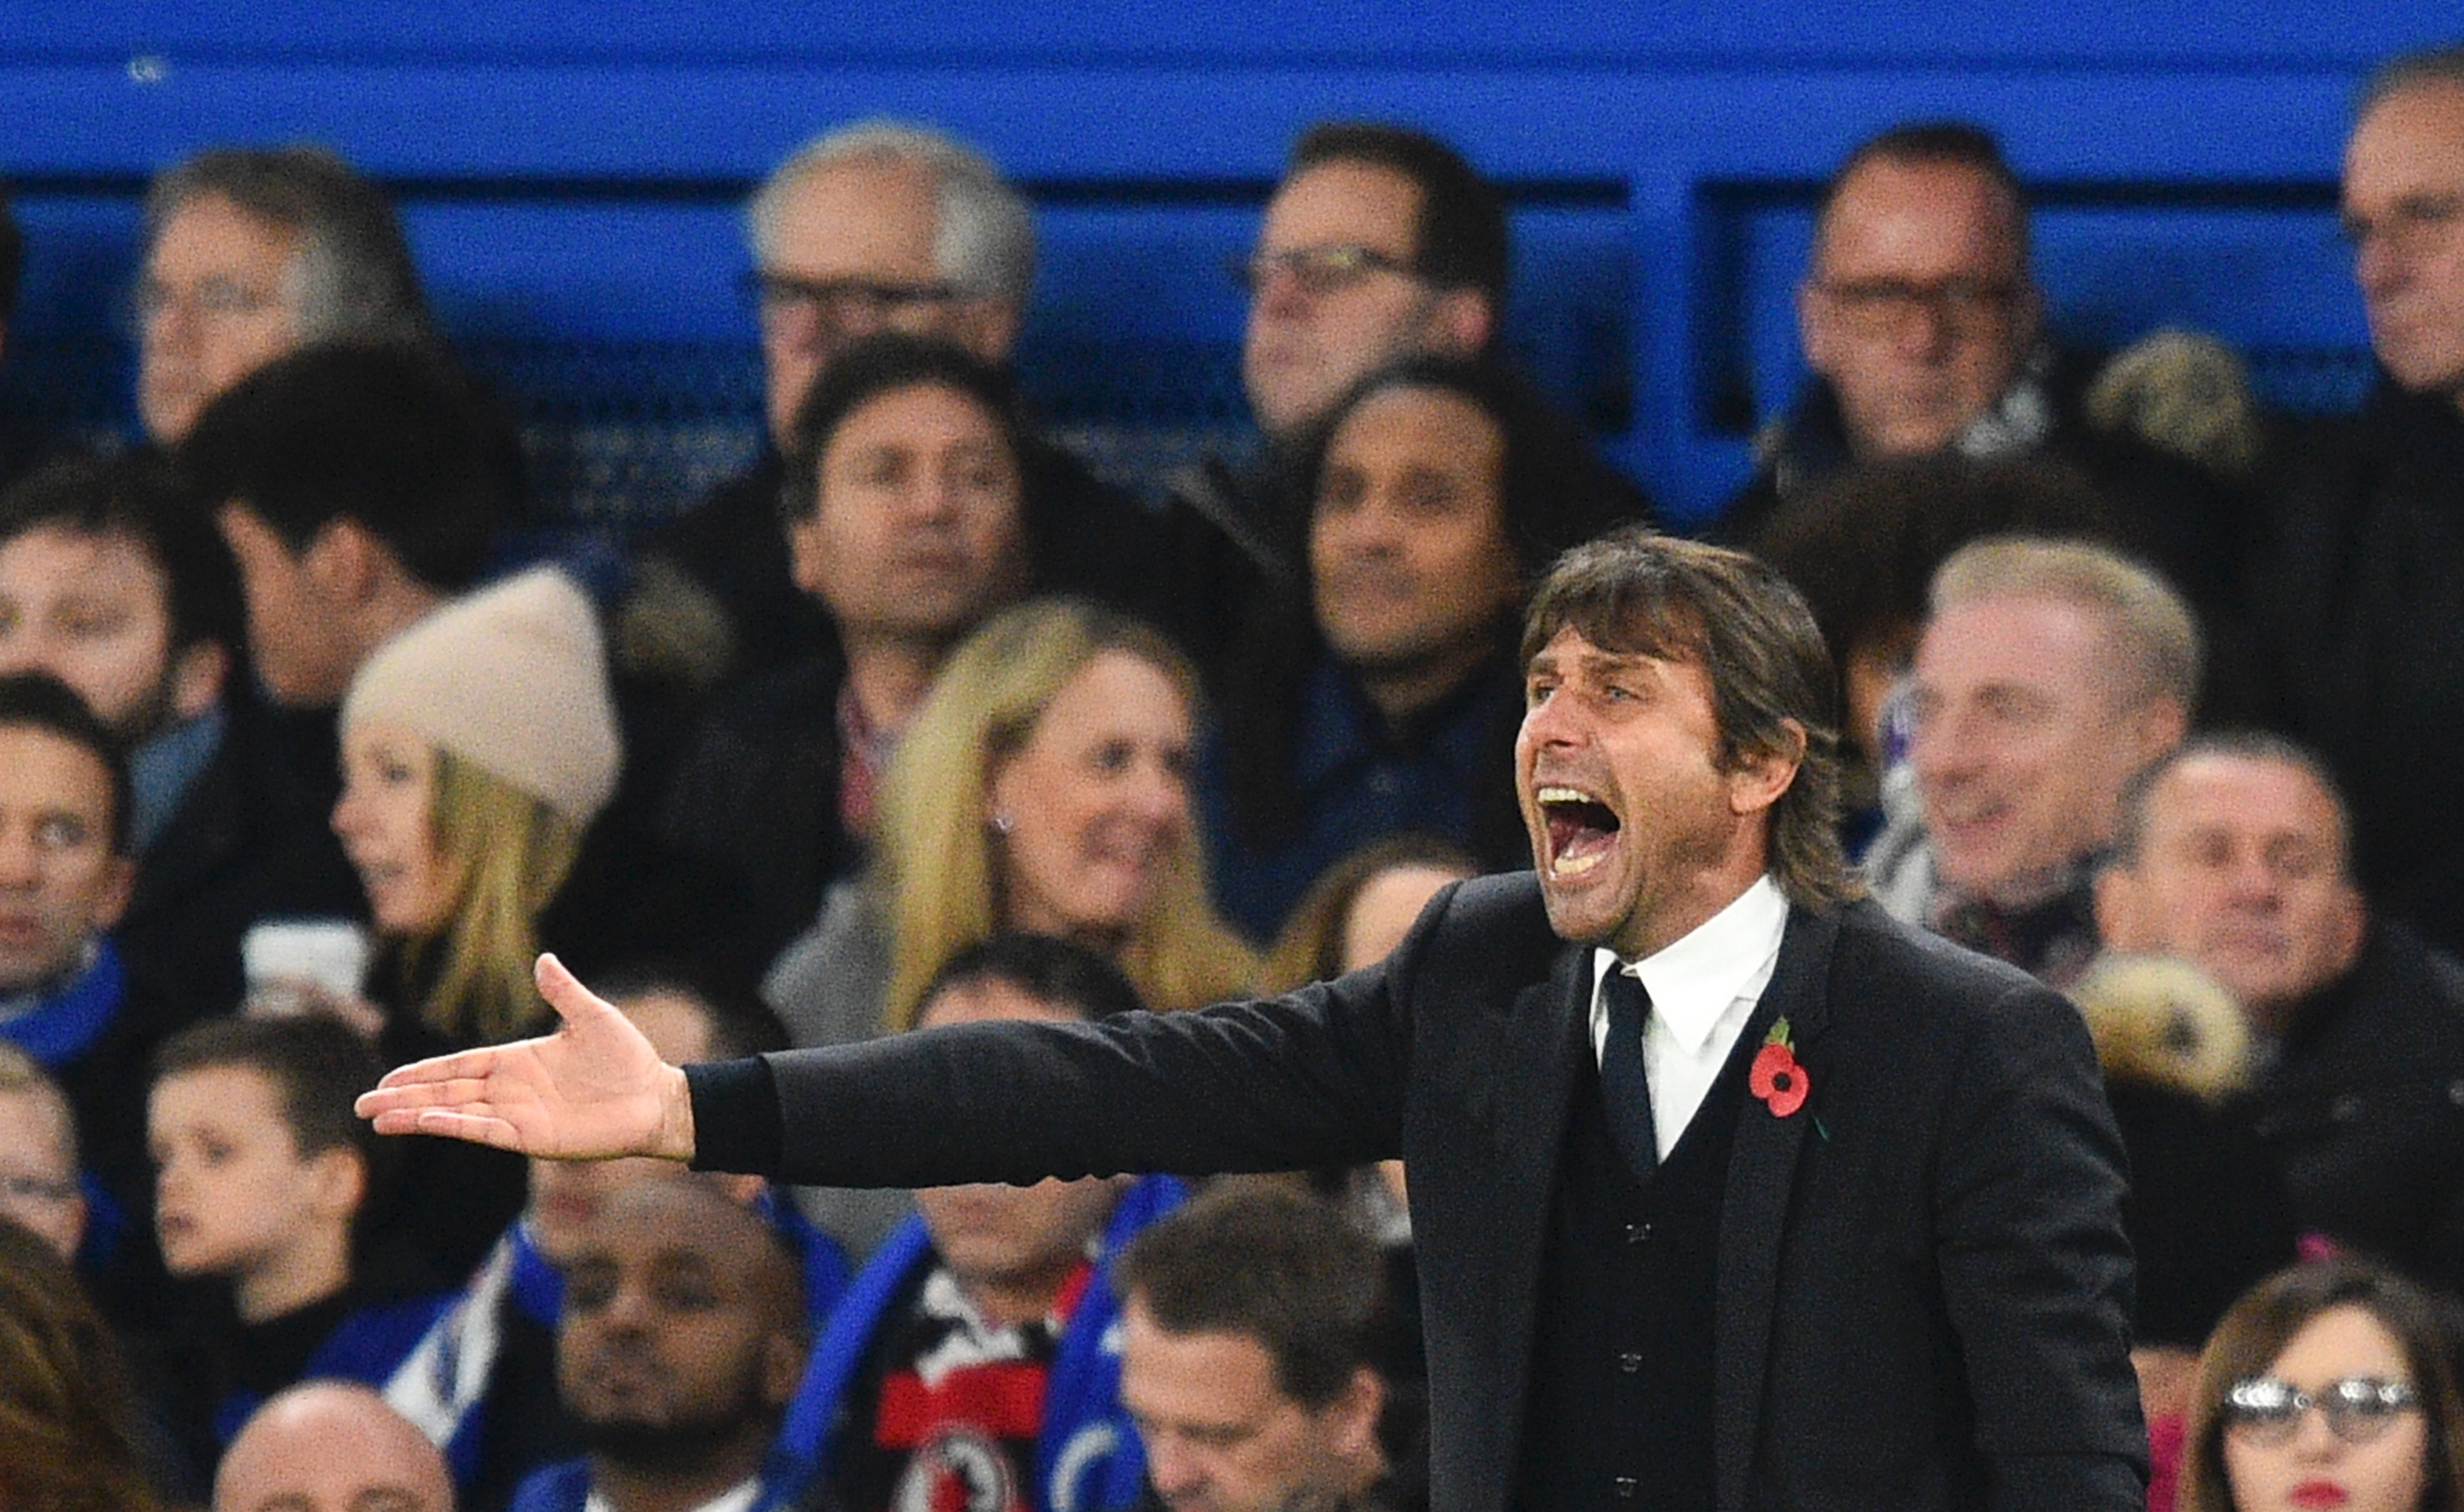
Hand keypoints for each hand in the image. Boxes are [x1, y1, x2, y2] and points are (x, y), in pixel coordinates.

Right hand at [354, 954, 695, 1161]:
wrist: (656, 1097)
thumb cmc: (628, 1058)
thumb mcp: (593, 1016)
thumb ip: (563, 992)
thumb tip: (544, 959)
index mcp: (518, 1061)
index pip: (459, 1066)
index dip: (423, 1072)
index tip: (389, 1077)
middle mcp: (511, 1090)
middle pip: (447, 1092)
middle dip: (405, 1097)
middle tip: (363, 1104)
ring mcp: (519, 1115)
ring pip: (456, 1114)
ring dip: (417, 1115)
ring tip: (378, 1118)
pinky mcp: (533, 1137)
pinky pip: (486, 1130)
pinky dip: (456, 1126)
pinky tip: (426, 1122)